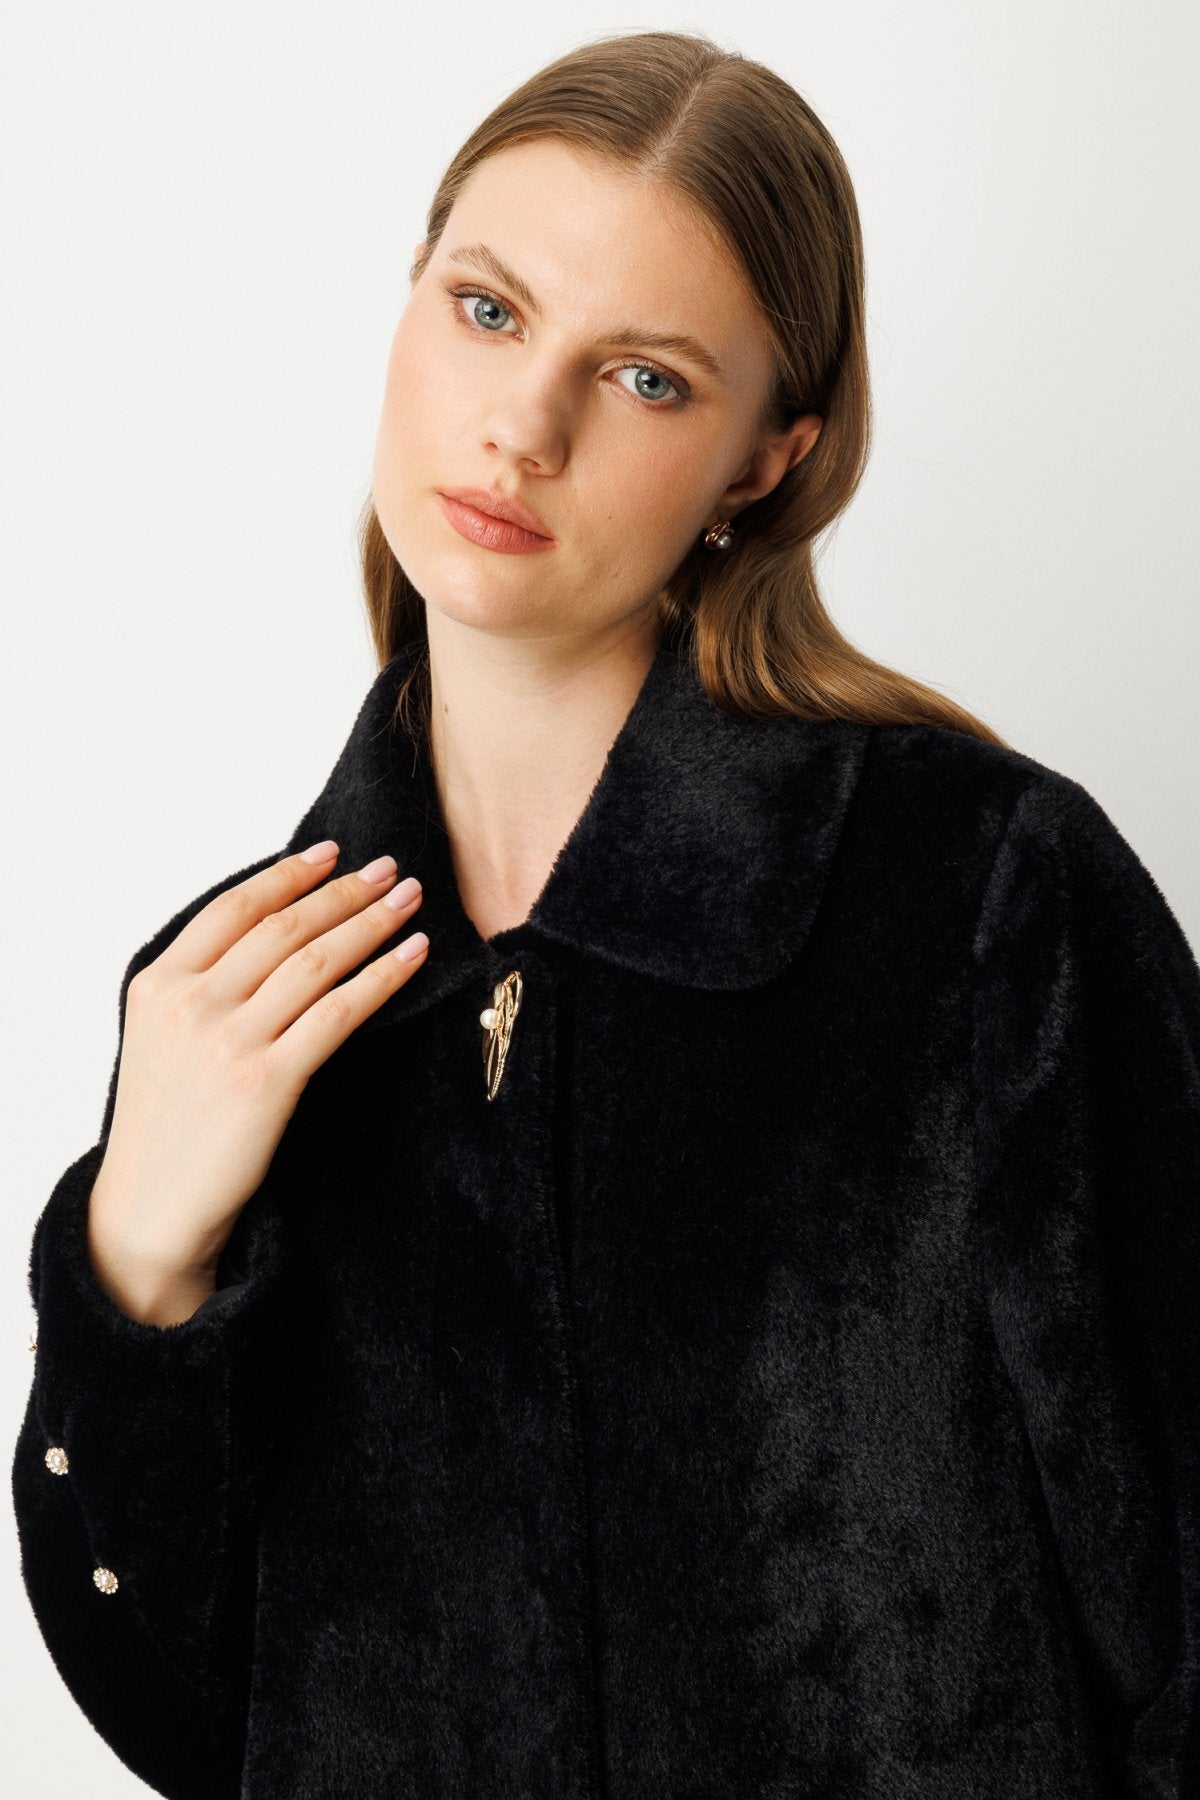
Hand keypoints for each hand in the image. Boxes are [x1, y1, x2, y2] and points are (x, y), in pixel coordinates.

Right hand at [87, 842, 426, 1301]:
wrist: (152, 1208)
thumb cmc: (166, 1125)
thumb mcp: (161, 1040)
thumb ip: (202, 987)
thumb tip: (276, 935)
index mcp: (157, 985)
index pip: (233, 909)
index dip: (286, 874)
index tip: (330, 852)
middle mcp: (190, 1004)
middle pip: (282, 927)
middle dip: (343, 891)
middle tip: (390, 868)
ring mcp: (228, 1041)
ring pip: (315, 961)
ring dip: (370, 922)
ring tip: (409, 900)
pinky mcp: (267, 1081)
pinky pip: (338, 1012)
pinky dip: (381, 977)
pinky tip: (411, 955)